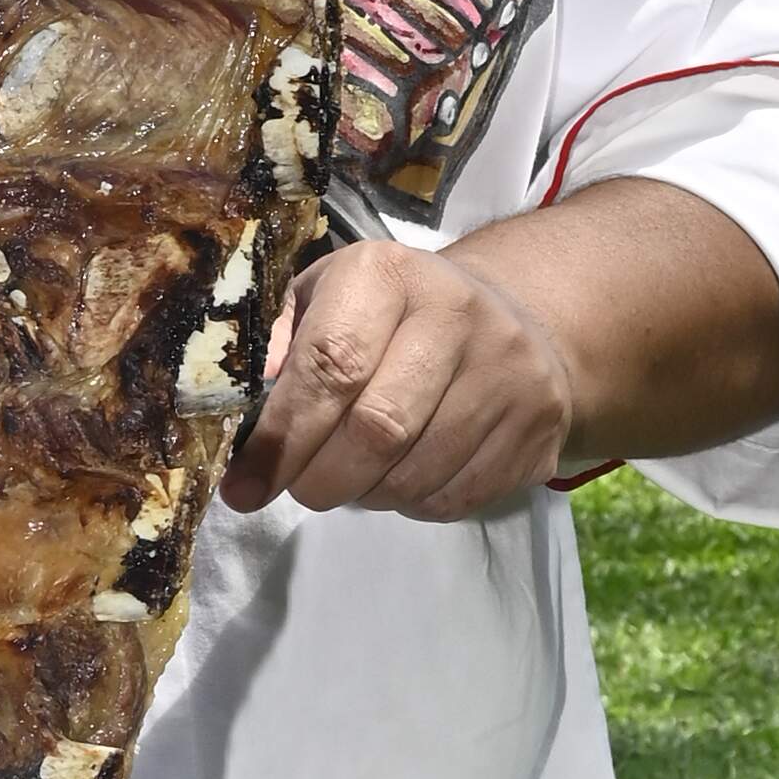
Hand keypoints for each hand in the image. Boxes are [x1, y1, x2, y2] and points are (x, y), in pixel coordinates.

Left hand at [221, 240, 578, 523]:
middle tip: (298, 489)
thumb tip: (240, 410)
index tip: (243, 486)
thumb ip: (276, 345)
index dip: (282, 437)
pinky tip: (399, 478)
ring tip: (349, 478)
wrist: (505, 316)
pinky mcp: (539, 426)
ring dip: (364, 495)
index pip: (330, 364)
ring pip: (416, 474)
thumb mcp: (322, 300)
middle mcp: (458, 314)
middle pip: (378, 429)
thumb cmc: (385, 315)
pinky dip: (411, 504)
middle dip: (320, 478)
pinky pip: (457, 497)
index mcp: (389, 274)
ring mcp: (509, 372)